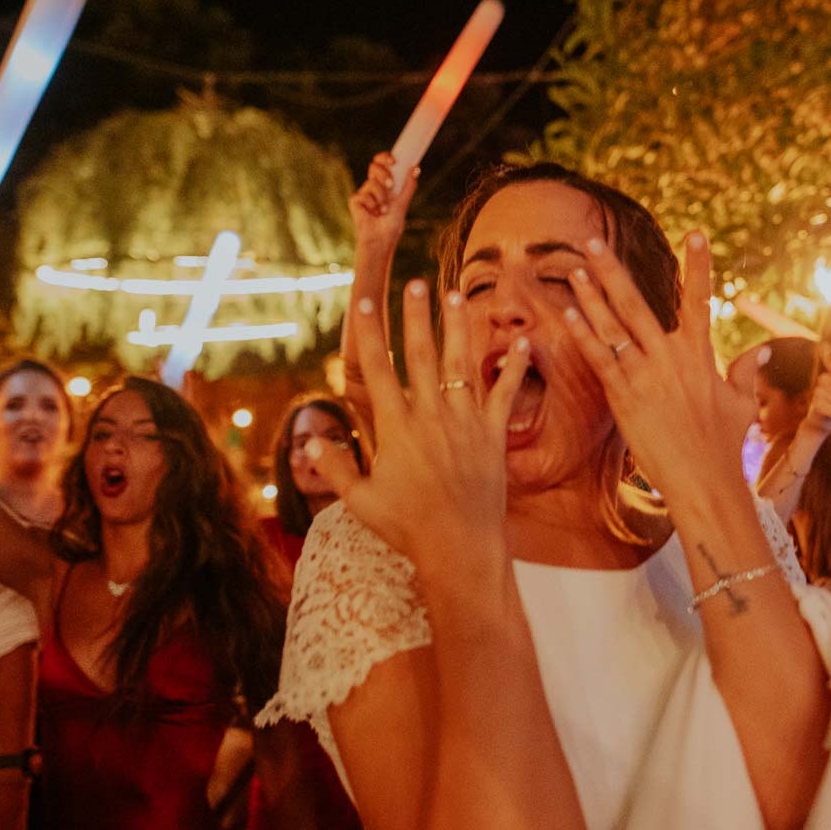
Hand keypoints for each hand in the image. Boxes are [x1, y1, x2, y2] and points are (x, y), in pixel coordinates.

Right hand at [309, 280, 531, 565]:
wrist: (461, 548)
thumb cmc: (407, 527)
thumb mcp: (360, 501)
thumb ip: (334, 468)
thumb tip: (308, 442)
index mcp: (396, 427)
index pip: (377, 369)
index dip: (369, 332)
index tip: (363, 301)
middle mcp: (431, 416)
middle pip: (422, 354)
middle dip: (416, 315)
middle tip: (415, 281)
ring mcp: (465, 423)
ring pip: (462, 364)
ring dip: (458, 326)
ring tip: (455, 294)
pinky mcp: (493, 436)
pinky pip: (505, 395)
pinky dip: (512, 368)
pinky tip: (522, 343)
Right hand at [349, 153, 417, 288]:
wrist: (381, 240)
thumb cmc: (391, 225)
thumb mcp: (403, 203)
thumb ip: (408, 186)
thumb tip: (416, 168)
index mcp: (385, 184)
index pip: (382, 163)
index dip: (385, 157)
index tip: (394, 160)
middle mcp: (373, 186)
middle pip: (374, 166)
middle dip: (383, 173)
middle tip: (391, 185)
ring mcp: (363, 193)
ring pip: (372, 182)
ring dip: (382, 196)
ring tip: (383, 210)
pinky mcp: (355, 200)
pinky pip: (364, 195)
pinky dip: (373, 205)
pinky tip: (373, 214)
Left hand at [562, 231, 749, 506]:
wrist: (704, 481)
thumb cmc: (724, 446)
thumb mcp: (743, 404)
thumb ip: (748, 370)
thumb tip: (767, 348)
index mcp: (700, 355)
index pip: (700, 300)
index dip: (698, 265)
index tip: (695, 232)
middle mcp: (671, 358)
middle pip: (636, 303)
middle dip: (612, 270)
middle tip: (592, 241)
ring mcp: (645, 376)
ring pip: (612, 326)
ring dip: (590, 296)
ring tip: (574, 269)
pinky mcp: (624, 397)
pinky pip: (600, 358)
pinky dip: (583, 335)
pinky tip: (568, 313)